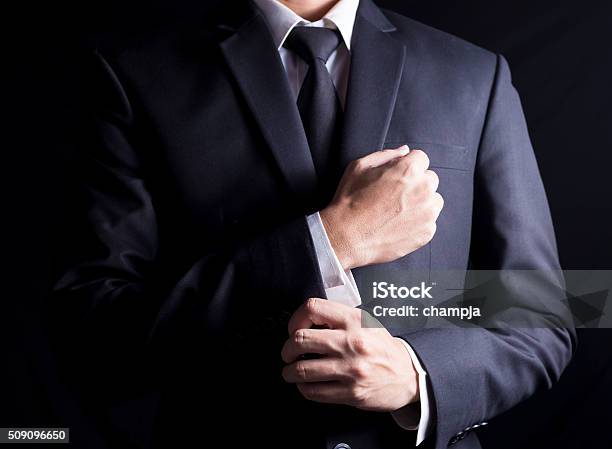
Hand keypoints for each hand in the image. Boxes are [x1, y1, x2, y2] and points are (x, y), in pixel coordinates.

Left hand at [281, 298, 418, 411]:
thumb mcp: (365, 322)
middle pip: (300, 340)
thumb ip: (338, 318)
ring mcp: (351, 369)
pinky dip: (304, 388)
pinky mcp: (351, 392)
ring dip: (290, 372)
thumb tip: (306, 321)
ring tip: (291, 371)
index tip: (293, 328)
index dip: (295, 318)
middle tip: (288, 353)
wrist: (408, 375)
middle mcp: (352, 343)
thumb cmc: (382, 347)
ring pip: (302, 369)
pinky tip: (306, 385)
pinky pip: (314, 391)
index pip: (312, 308)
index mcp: (354, 320)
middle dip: (287, 349)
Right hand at [320, 146, 442, 269]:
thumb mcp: (359, 167)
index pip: (421, 158)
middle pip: (431, 179)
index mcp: (408, 170)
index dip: (407, 166)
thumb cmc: (350, 201)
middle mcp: (423, 189)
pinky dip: (418, 223)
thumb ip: (386, 155)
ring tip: (398, 211)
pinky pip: (430, 222)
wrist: (346, 237)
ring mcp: (427, 213)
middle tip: (396, 195)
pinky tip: (399, 224)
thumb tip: (404, 151)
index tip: (397, 176)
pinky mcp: (427, 233)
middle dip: (417, 183)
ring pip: (434, 200)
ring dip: (421, 203)